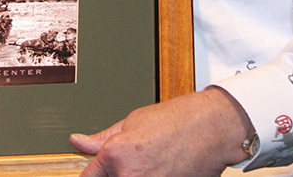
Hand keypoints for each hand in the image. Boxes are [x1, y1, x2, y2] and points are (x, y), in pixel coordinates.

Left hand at [70, 88, 252, 176]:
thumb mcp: (133, 121)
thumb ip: (102, 138)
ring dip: (134, 176)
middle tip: (132, 163)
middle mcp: (129, 176)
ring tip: (150, 164)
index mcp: (115, 155)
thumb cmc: (178, 120)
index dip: (90, 175)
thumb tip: (78, 141)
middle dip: (114, 175)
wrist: (214, 128)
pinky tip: (161, 170)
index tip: (94, 173)